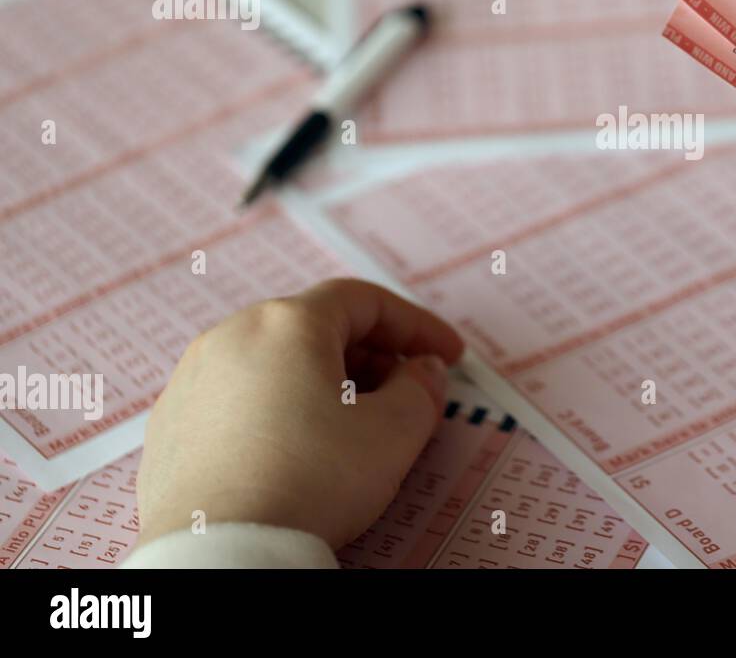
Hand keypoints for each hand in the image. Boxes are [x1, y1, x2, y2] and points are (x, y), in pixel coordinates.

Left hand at [137, 278, 464, 548]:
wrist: (220, 551)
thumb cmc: (305, 484)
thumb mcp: (394, 432)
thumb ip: (421, 389)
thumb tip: (422, 373)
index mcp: (288, 323)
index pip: (366, 302)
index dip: (416, 326)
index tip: (445, 354)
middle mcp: (232, 336)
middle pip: (318, 327)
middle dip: (372, 355)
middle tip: (405, 392)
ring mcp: (194, 379)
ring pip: (276, 362)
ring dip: (324, 382)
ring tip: (353, 426)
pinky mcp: (172, 424)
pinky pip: (238, 399)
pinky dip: (278, 410)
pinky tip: (298, 451)